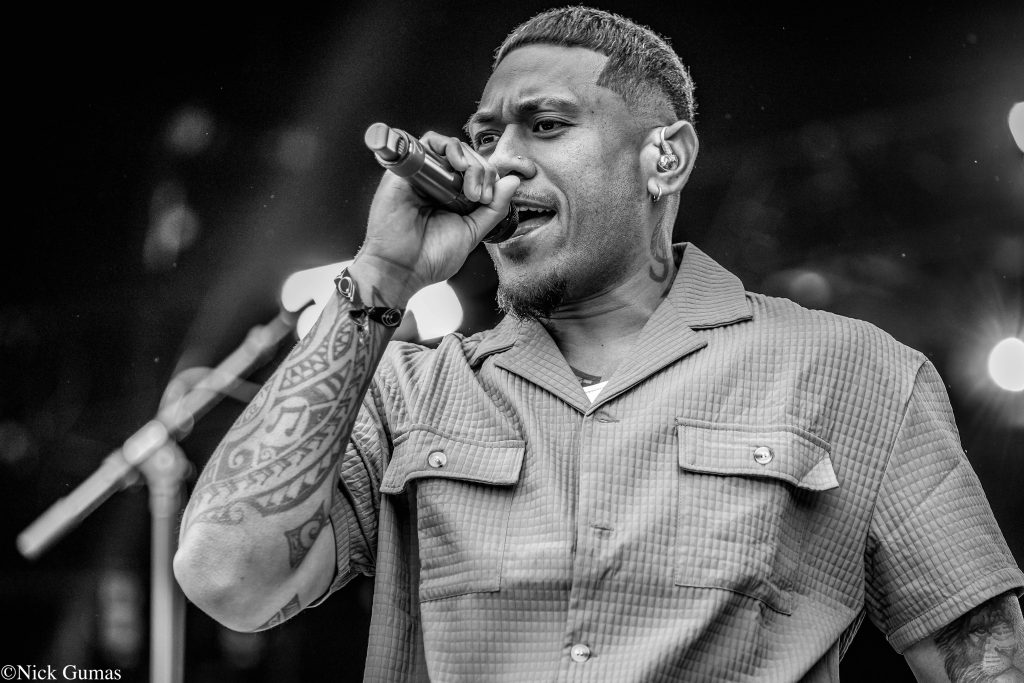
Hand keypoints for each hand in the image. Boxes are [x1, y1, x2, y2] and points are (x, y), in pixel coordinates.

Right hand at [354, 131, 519, 305]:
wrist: (403, 269)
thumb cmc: (431, 257)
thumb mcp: (473, 232)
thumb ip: (494, 208)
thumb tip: (513, 181)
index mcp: (452, 196)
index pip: (476, 170)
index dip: (489, 176)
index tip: (488, 199)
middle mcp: (436, 183)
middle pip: (466, 156)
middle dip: (481, 171)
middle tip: (479, 196)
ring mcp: (421, 175)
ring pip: (449, 146)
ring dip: (467, 159)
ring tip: (469, 185)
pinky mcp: (405, 170)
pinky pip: (425, 142)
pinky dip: (446, 146)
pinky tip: (457, 165)